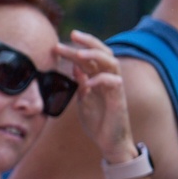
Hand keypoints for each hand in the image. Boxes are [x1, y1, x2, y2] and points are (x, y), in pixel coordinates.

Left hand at [58, 31, 137, 163]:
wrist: (110, 143)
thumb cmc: (98, 122)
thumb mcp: (84, 101)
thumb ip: (81, 84)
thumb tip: (75, 68)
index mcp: (99, 79)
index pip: (90, 58)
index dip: (77, 48)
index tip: (59, 43)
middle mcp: (109, 80)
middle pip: (104, 53)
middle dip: (89, 42)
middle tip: (72, 34)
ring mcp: (115, 89)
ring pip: (112, 63)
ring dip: (96, 55)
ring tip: (79, 53)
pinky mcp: (119, 100)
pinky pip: (114, 83)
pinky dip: (101, 79)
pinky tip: (87, 82)